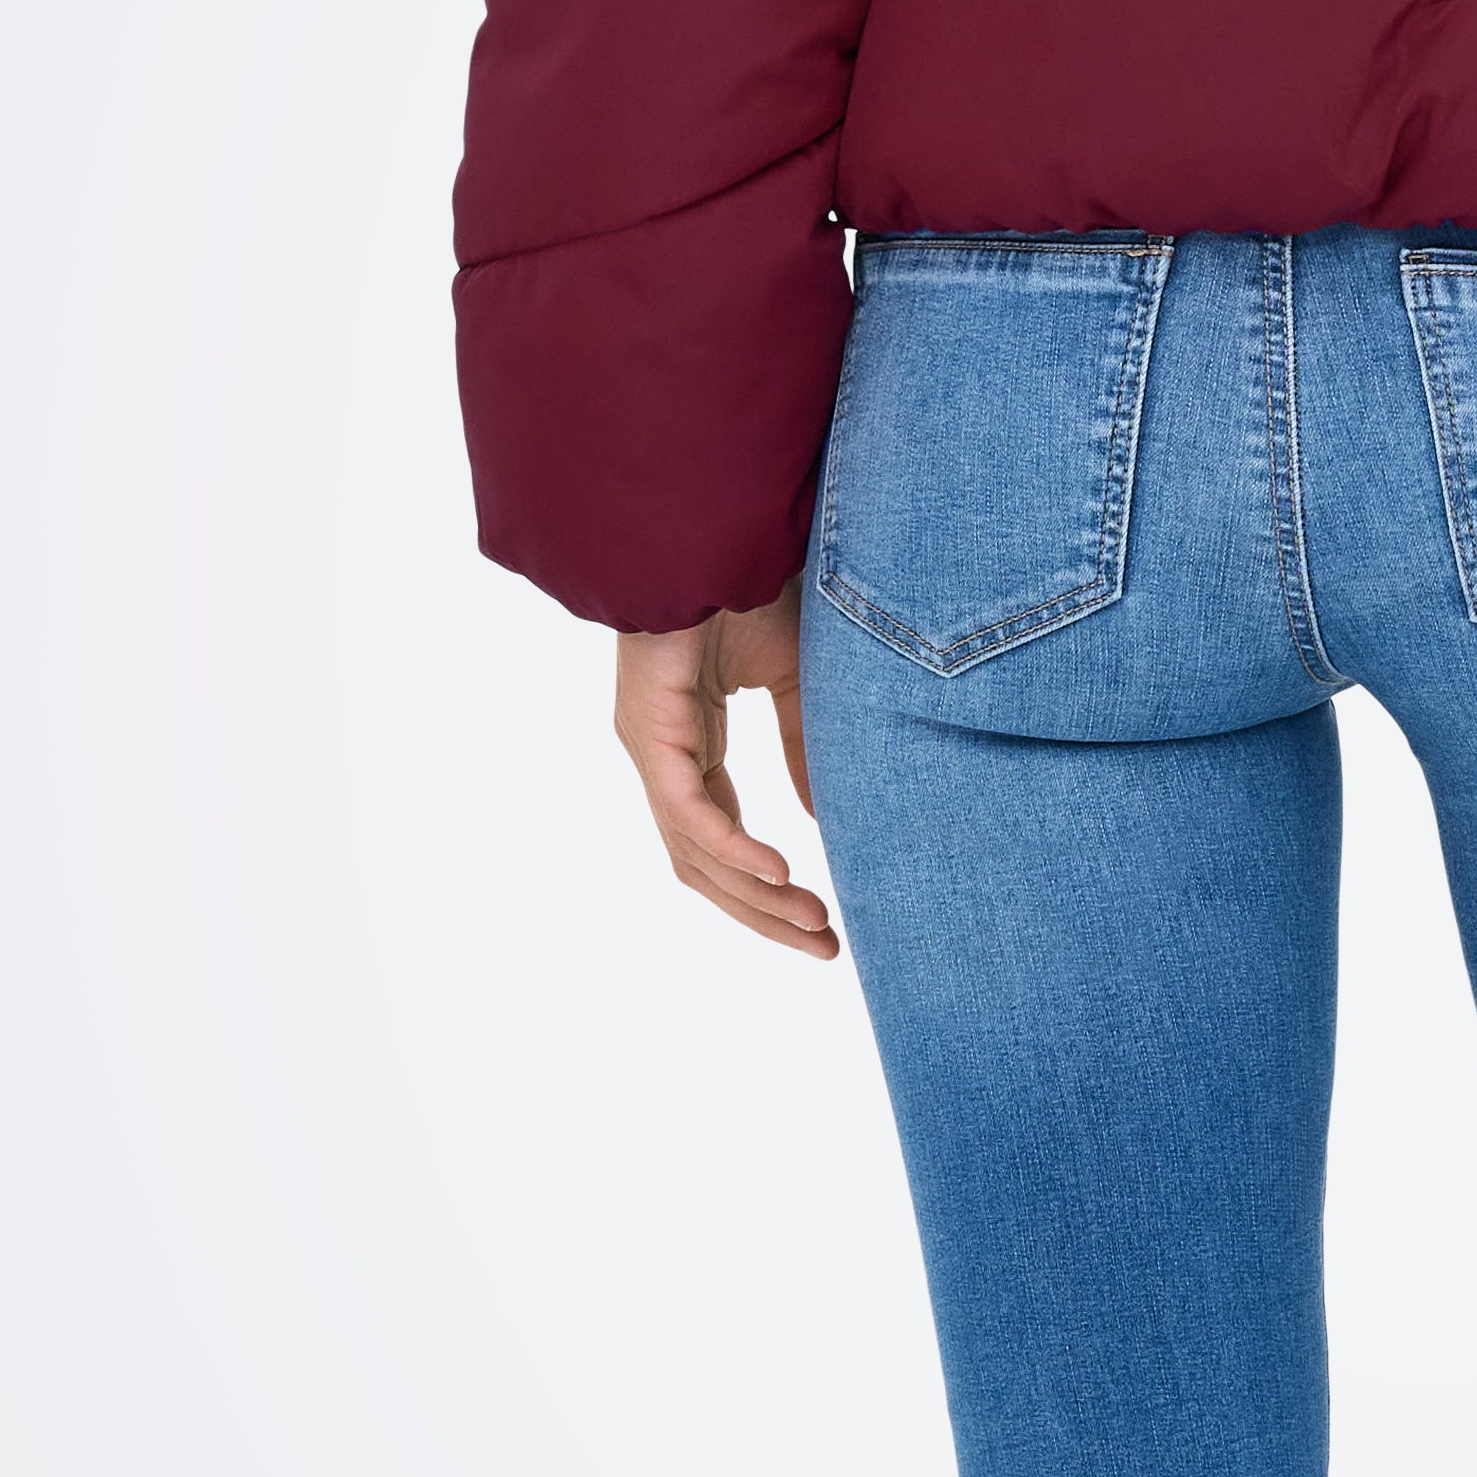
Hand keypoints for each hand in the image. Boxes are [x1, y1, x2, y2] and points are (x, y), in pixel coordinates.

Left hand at [612, 595, 838, 962]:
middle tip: (824, 947)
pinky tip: (777, 875)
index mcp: (690, 746)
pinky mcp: (651, 730)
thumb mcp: (797, 680)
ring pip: (694, 852)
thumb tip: (825, 821)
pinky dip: (733, 849)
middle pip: (703, 866)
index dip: (769, 889)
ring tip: (814, 923)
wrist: (716, 528)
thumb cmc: (750, 587)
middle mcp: (663, 756)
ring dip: (755, 897)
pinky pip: (689, 813)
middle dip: (764, 914)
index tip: (825, 921)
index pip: (720, 841)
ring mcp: (650, 746)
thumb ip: (804, 748)